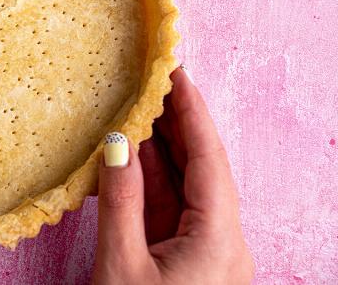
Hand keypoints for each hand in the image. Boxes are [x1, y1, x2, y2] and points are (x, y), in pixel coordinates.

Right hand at [92, 67, 253, 283]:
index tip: (175, 72)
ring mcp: (206, 250)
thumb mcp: (122, 266)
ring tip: (137, 107)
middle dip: (177, 121)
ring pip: (185, 186)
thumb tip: (115, 145)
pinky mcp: (187, 259)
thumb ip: (121, 203)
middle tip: (152, 80)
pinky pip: (171, 207)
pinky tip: (129, 154)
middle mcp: (222, 242)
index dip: (191, 111)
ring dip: (160, 148)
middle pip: (202, 166)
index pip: (208, 159)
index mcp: (217, 241)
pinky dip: (150, 179)